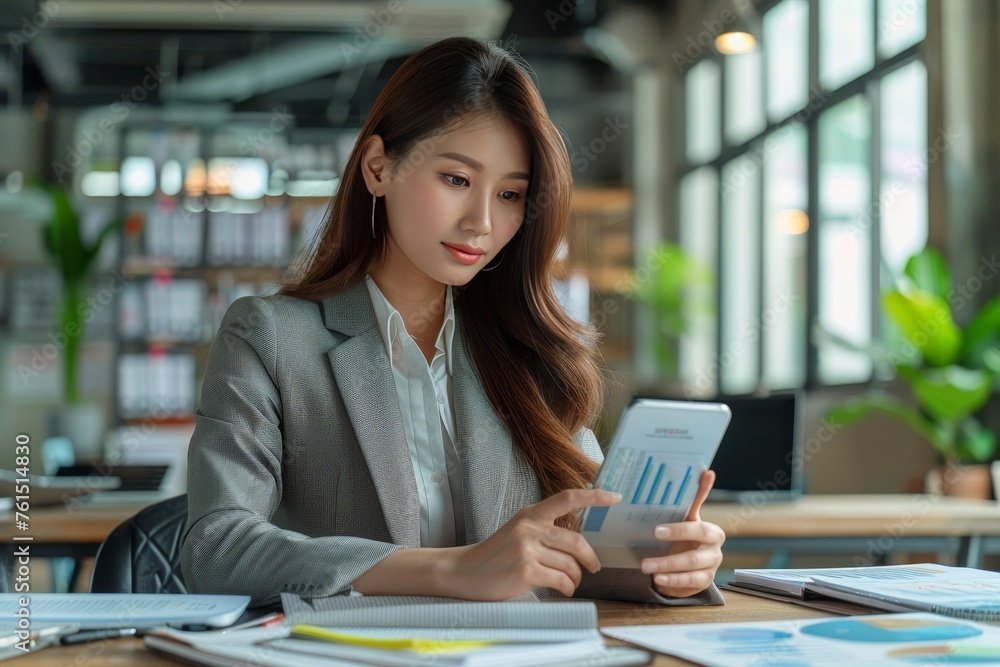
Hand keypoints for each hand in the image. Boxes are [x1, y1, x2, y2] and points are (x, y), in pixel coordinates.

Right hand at [449, 488, 621, 599]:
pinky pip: (561, 580)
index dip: (595, 496)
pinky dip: (567, 588)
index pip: (568, 498)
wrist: (464, 572)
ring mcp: (527, 549)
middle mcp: (530, 527)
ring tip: (569, 584)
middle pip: (577, 541)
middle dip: (590, 558)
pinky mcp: (526, 571)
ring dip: (576, 578)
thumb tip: (576, 544)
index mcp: (530, 514)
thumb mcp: (517, 532)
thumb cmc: (494, 556)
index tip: (615, 497)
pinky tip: (562, 590)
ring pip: (571, 564)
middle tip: (593, 568)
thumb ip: (543, 531)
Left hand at [640, 469, 724, 597]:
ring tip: (646, 565)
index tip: (658, 528)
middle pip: (699, 541)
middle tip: (653, 536)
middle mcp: (715, 546)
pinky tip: (658, 578)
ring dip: (667, 565)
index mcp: (711, 529)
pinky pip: (690, 581)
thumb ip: (693, 498)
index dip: (680, 526)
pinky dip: (673, 580)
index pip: (698, 525)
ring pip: (692, 564)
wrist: (688, 566)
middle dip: (676, 538)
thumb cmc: (685, 538)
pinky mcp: (705, 581)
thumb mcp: (686, 519)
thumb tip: (705, 468)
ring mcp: (712, 564)